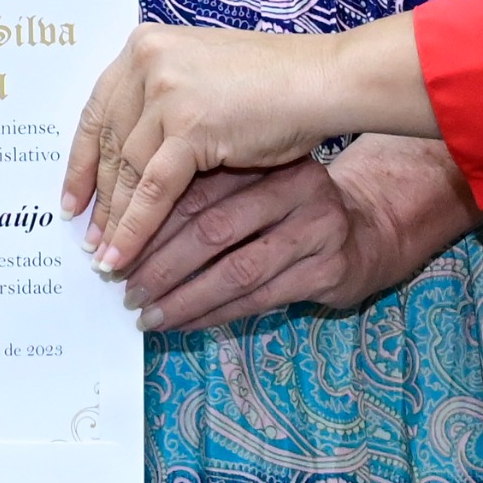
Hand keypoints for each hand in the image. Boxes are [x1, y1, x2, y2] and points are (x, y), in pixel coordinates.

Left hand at [66, 14, 438, 273]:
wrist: (324, 79)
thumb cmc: (272, 82)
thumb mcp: (202, 78)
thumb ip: (163, 101)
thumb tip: (126, 153)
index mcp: (145, 44)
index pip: (98, 111)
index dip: (82, 160)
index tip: (71, 199)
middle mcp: (148, 62)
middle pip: (109, 145)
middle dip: (98, 199)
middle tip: (86, 238)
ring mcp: (167, 92)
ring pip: (127, 171)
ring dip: (113, 221)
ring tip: (104, 259)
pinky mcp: (190, 126)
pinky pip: (152, 190)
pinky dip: (136, 228)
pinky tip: (124, 256)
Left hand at [121, 136, 480, 332]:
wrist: (367, 231)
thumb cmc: (289, 208)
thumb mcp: (252, 186)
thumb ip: (204, 197)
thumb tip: (126, 233)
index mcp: (264, 159)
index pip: (195, 192)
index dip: (150, 225)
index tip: (114, 250)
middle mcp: (295, 188)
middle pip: (211, 231)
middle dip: (160, 265)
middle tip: (124, 288)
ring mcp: (317, 229)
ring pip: (235, 271)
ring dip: (184, 298)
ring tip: (148, 315)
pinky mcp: (329, 269)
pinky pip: (260, 298)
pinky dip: (216, 314)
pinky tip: (185, 323)